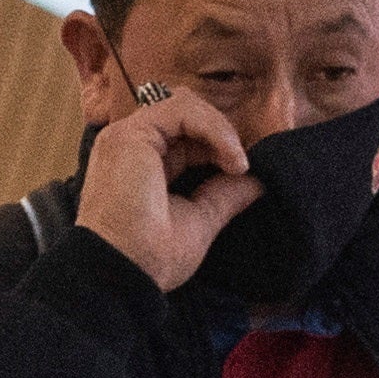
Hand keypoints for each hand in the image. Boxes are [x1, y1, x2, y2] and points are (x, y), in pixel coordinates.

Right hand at [74, 91, 257, 291]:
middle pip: (185, 114)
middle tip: (239, 165)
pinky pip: (182, 109)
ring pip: (185, 105)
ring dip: (219, 129)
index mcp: (142, 165)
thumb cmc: (150, 257)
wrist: (122, 272)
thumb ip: (222, 196)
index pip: (185, 135)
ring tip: (236, 162)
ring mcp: (127, 136)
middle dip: (219, 134)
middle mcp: (131, 146)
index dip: (216, 145)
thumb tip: (256, 182)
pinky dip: (213, 127)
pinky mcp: (131, 134)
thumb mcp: (198, 221)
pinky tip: (229, 155)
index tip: (239, 171)